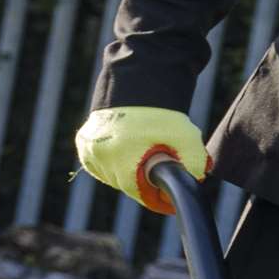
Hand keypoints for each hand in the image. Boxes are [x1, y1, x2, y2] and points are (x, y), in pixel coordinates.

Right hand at [72, 106, 210, 215]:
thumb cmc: (163, 113)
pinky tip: (128, 146)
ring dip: (128, 170)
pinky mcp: (83, 141)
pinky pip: (100, 161)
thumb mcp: (187, 140)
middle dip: (144, 180)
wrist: (138, 81)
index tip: (169, 194)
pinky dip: (114, 160)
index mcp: (122, 163)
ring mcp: (89, 150)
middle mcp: (100, 159)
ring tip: (144, 151)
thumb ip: (194, 167)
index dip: (159, 196)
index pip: (143, 195)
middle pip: (127, 185)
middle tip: (159, 165)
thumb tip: (195, 183)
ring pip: (112, 174)